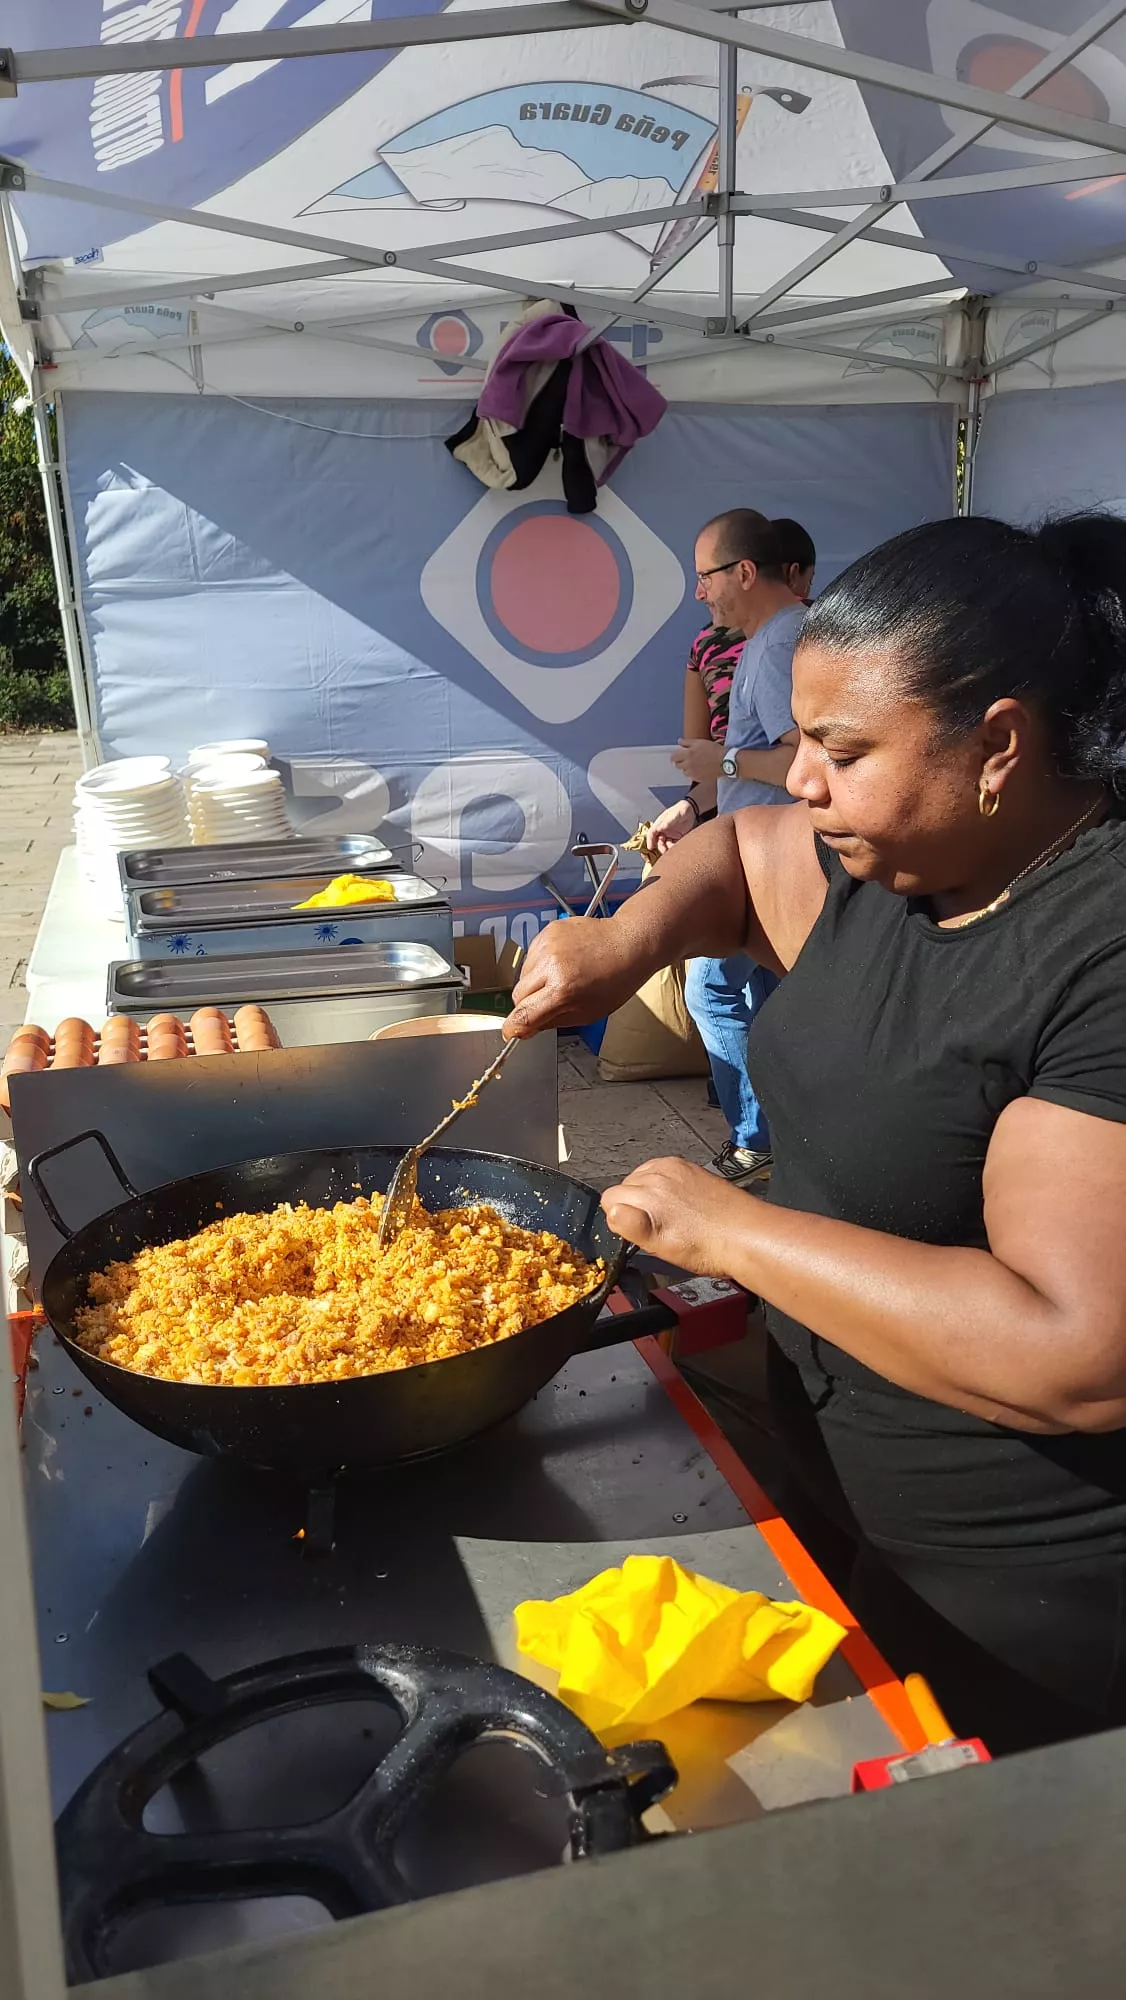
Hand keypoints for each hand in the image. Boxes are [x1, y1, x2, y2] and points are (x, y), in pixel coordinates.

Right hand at [506, 917, 645, 1039]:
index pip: (523, 1015)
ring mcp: (547, 945)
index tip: (512, 1032)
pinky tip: (562, 964)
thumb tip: (527, 1028)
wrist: (629, 944)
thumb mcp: (588, 1013)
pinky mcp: (547, 932)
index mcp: (563, 990)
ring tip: (561, 978)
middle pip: (518, 995)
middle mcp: (551, 966)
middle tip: (547, 1003)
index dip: (514, 1027)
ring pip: (523, 975)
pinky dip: (541, 965)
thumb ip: (552, 1021)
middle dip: (528, 1005)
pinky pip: (531, 957)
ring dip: (534, 983)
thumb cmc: (617, 979)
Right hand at [601, 1157, 758, 1272]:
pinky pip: (663, 1171)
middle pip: (625, 1186)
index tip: (639, 1232)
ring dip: (648, 1194)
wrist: (745, 1235)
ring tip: (671, 1216)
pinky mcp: (689, 1167)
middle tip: (657, 1227)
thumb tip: (613, 1211)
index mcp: (649, 1193)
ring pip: (642, 1178)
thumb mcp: (662, 1247)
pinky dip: (665, 1185)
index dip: (620, 1221)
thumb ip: (632, 1227)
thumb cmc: (708, 1246)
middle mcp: (659, 1173)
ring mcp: (675, 1167)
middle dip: (634, 1205)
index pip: (610, 1200)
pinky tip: (681, 1205)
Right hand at [648, 799, 696, 853]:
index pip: (652, 832)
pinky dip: (674, 847)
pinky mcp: (676, 837)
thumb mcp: (675, 814)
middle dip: (660, 846)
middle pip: (657, 841)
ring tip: (673, 846)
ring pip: (665, 844)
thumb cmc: (681, 809)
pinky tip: (678, 846)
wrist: (692, 810)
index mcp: (660, 823)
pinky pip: (673, 845)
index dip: (649, 840)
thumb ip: (668, 821)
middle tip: (664, 850)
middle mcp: (663, 830)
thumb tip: (660, 828)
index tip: (650, 847)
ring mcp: (669, 834)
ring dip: (667, 848)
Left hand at [672, 737, 723, 783]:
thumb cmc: (714, 750)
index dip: (675, 756)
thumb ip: (687, 742)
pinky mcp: (698, 779)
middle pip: (677, 765)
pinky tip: (700, 769)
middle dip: (680, 761)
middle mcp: (688, 765)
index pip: (673, 757)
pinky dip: (693, 773)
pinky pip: (691, 776)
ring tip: (696, 763)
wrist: (725, 761)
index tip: (678, 754)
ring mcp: (693, 773)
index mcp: (687, 754)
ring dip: (686, 768)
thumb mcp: (700, 742)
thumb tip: (679, 741)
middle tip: (688, 758)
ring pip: (684, 771)